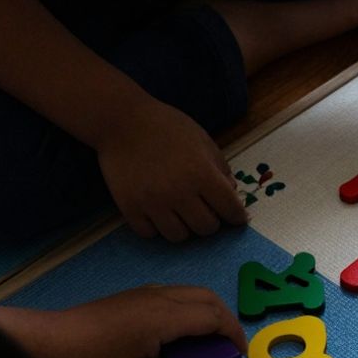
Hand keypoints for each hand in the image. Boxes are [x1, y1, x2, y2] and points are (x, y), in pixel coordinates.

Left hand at [35, 286, 246, 357]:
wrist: (49, 342)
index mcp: (166, 316)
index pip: (214, 317)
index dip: (233, 334)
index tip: (238, 356)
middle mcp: (160, 297)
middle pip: (207, 297)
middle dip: (225, 319)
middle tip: (228, 346)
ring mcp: (144, 293)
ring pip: (189, 293)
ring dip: (207, 311)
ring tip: (206, 340)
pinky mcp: (132, 297)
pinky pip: (173, 295)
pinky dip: (188, 309)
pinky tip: (177, 333)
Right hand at [97, 101, 247, 241]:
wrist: (120, 120)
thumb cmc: (166, 127)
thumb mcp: (203, 141)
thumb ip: (221, 169)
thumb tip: (232, 194)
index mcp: (202, 174)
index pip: (231, 210)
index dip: (237, 215)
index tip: (235, 217)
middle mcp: (179, 193)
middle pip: (206, 229)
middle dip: (210, 220)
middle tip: (203, 209)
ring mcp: (153, 203)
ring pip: (179, 236)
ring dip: (183, 227)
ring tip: (179, 211)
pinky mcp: (130, 208)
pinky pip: (150, 233)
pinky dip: (155, 226)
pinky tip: (156, 211)